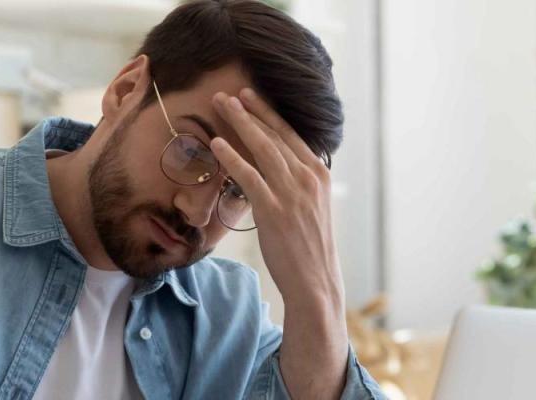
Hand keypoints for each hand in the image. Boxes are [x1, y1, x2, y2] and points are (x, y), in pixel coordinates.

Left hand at [210, 88, 349, 398]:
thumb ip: (297, 184)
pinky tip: (218, 144)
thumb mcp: (311, 207)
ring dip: (239, 123)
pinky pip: (250, 176)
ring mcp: (292, 192)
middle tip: (229, 92)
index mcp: (318, 174)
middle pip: (275, 134)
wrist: (315, 281)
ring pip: (262, 148)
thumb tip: (279, 167)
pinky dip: (233, 157)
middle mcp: (308, 177)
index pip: (291, 134)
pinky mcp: (274, 210)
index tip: (250, 96)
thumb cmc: (308, 247)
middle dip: (250, 110)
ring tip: (220, 105)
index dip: (268, 113)